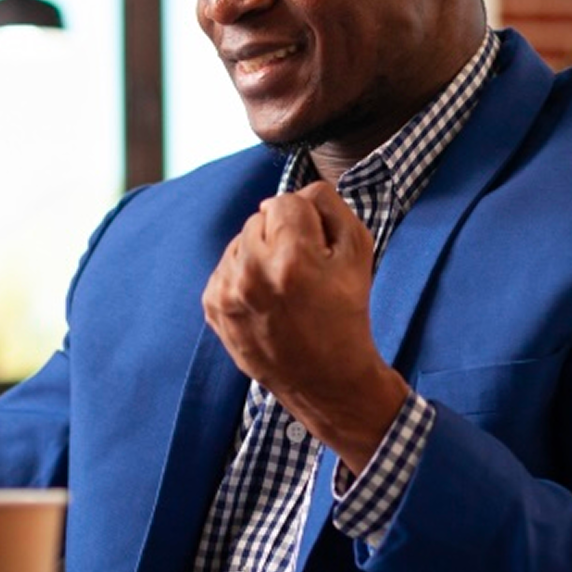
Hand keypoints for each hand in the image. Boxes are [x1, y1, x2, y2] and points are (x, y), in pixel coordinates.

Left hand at [202, 181, 410, 472]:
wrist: (326, 378)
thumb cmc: (346, 312)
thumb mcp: (359, 251)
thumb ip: (329, 204)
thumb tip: (296, 193)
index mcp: (291, 257)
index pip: (286, 201)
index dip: (307, 221)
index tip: (317, 249)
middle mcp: (252, 273)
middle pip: (259, 217)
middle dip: (281, 235)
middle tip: (303, 272)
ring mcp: (227, 292)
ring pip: (240, 241)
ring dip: (260, 254)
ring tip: (284, 289)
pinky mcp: (212, 306)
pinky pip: (226, 267)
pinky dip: (244, 276)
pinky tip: (266, 301)